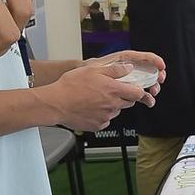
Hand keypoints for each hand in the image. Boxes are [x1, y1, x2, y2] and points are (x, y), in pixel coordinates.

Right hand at [45, 51, 164, 129]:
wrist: (56, 103)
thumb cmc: (71, 86)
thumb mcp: (93, 70)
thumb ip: (115, 69)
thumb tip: (128, 68)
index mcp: (113, 90)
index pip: (138, 93)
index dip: (138, 90)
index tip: (134, 88)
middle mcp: (112, 105)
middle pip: (128, 103)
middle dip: (123, 97)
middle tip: (109, 91)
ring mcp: (106, 117)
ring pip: (115, 111)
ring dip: (111, 106)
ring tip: (94, 99)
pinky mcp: (98, 126)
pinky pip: (105, 120)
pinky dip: (101, 115)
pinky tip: (90, 108)